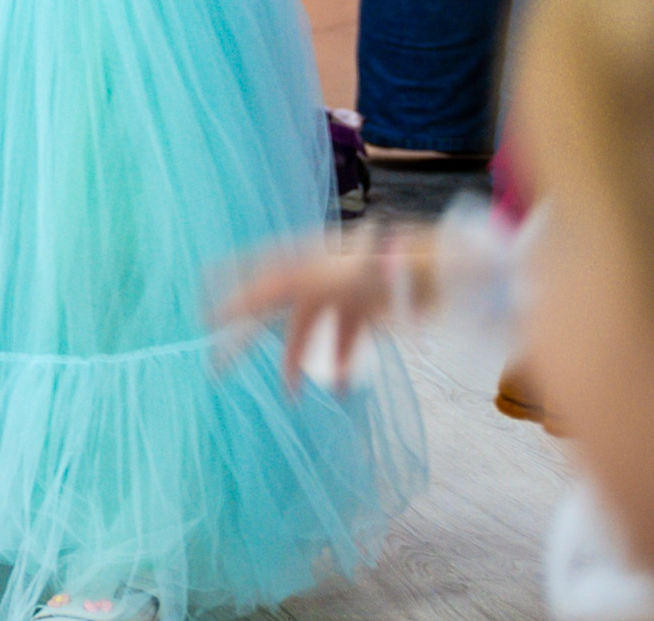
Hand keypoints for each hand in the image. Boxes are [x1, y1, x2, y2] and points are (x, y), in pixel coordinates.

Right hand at [214, 236, 412, 397]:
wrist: (447, 268)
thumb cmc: (389, 266)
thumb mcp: (332, 278)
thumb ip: (290, 289)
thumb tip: (244, 301)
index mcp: (308, 260)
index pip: (262, 283)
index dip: (233, 301)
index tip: (206, 322)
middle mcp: (320, 271)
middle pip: (277, 306)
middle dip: (251, 336)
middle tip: (222, 364)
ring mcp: (345, 289)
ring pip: (309, 327)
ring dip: (298, 358)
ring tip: (291, 394)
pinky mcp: (369, 306)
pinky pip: (344, 335)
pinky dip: (340, 360)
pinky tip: (340, 386)